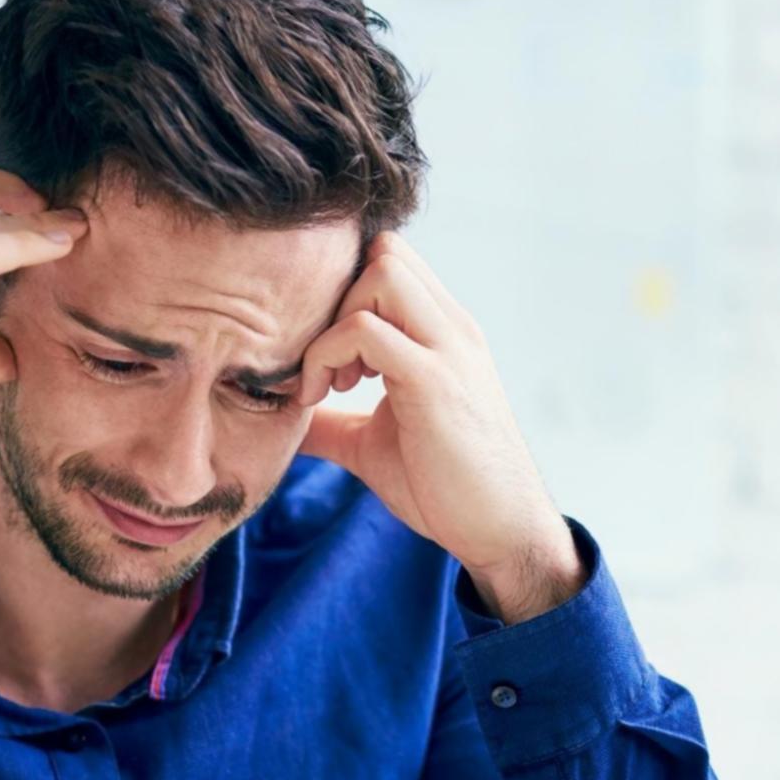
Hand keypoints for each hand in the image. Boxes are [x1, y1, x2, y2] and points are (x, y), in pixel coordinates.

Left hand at [297, 233, 584, 624]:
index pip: (390, 261)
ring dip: (333, 322)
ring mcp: (447, 349)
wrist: (501, 529)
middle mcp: (450, 328)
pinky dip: (327, 355)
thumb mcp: (373, 443)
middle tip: (325, 362)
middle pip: (386, 250)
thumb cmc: (445, 487)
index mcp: (441, 333)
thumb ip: (332, 421)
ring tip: (328, 382)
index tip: (326, 354)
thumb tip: (279, 419)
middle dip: (337, 297)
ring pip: (380, 272)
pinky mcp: (433, 381)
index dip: (345, 292)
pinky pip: (365, 330)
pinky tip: (323, 398)